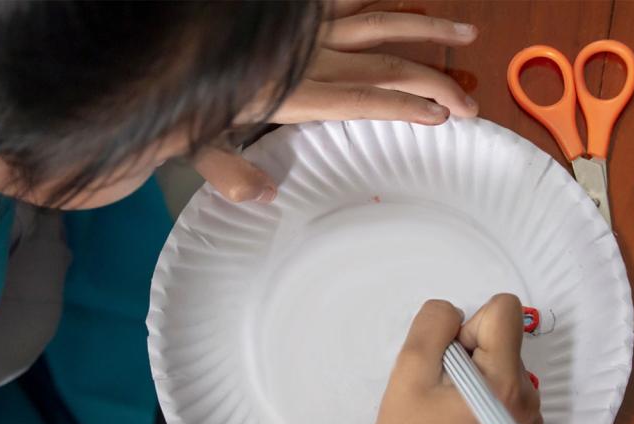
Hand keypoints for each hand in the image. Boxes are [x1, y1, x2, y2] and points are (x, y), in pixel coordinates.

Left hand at [193, 1, 478, 203]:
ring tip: (465, 33)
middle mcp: (310, 56)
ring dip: (425, 28)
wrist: (162, 47)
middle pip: (386, 64)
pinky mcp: (298, 14)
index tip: (445, 116)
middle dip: (434, 81)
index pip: (365, 99)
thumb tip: (265, 196)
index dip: (407, 106)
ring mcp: (308, 30)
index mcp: (292, 92)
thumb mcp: (199, 146)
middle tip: (471, 101)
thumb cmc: (181, 98)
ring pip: (379, 21)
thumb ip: (231, 174)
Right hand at [352, 295, 542, 423]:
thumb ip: (434, 323)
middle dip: (471, 355)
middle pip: (505, 342)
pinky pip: (512, 394)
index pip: (504, 310)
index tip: (450, 359)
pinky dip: (487, 399)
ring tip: (451, 409)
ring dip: (478, 378)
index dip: (468, 327)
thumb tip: (457, 313)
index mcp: (506, 383)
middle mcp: (531, 403)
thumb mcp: (409, 366)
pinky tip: (464, 423)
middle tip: (443, 390)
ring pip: (506, 367)